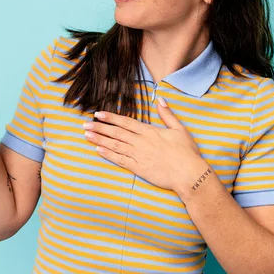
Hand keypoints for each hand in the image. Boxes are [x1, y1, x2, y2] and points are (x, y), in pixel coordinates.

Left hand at [82, 97, 208, 194]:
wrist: (189, 174)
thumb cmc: (186, 152)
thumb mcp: (179, 129)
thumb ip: (167, 115)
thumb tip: (160, 99)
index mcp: (149, 131)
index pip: (126, 122)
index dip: (111, 118)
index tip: (98, 114)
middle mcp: (141, 142)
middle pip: (116, 133)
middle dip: (99, 128)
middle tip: (85, 124)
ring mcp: (138, 156)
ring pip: (115, 145)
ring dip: (99, 140)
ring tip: (86, 135)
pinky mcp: (139, 169)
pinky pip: (120, 160)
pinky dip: (108, 155)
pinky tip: (98, 150)